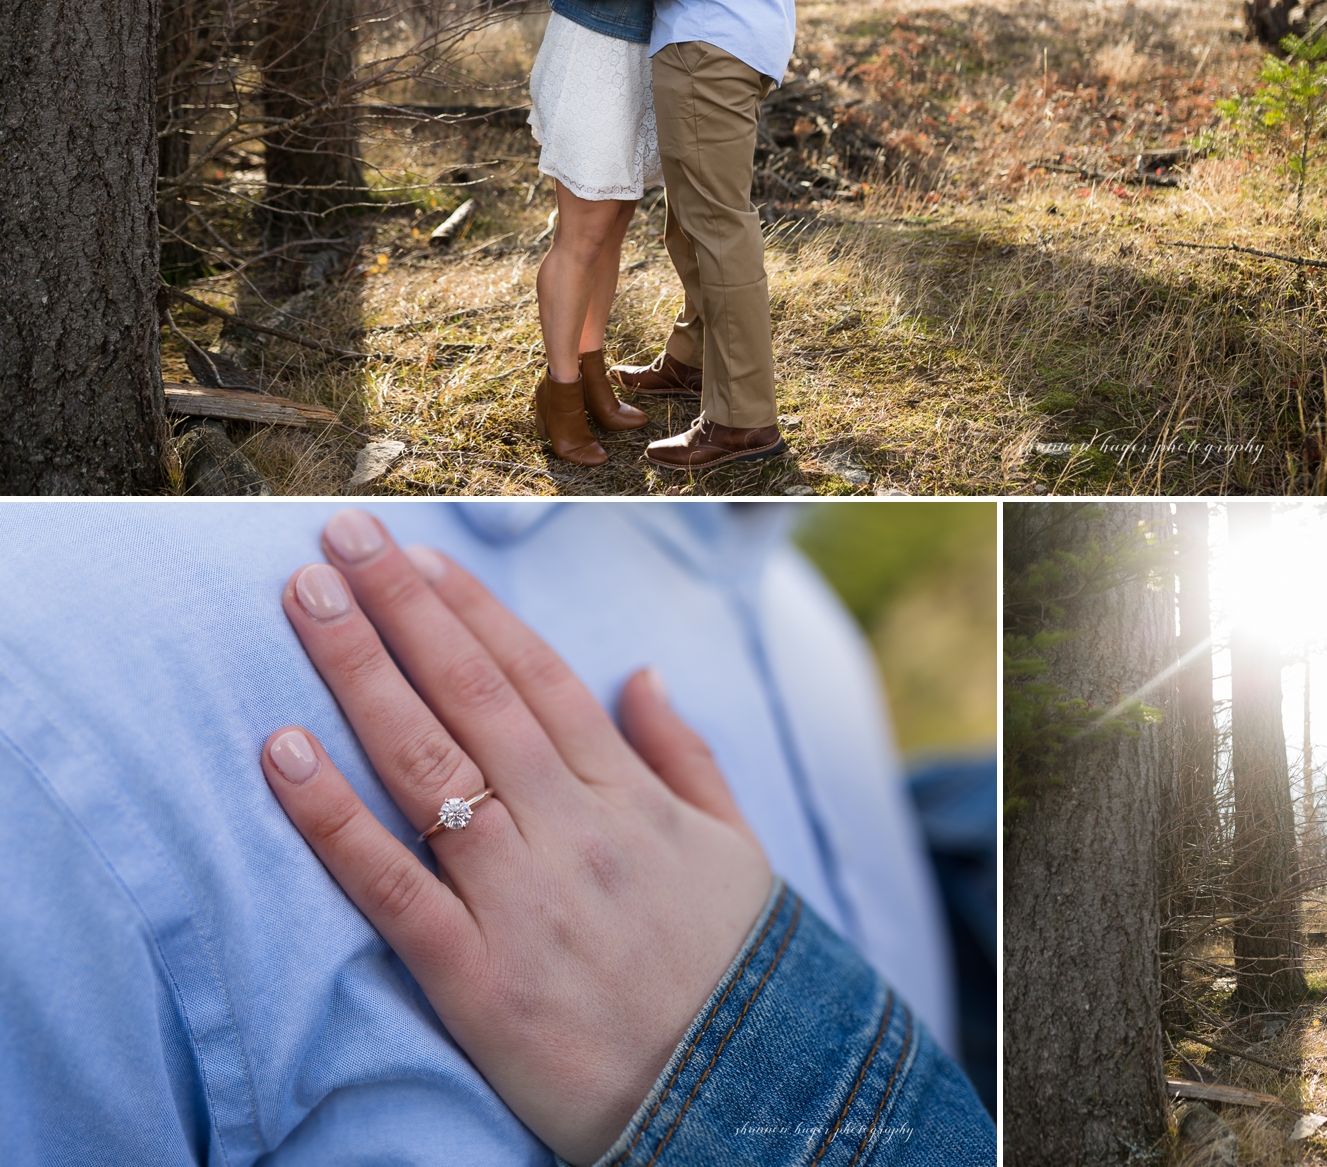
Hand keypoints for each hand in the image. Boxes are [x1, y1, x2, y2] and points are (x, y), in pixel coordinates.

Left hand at [261, 511, 771, 1165]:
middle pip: (471, 694)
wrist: (737, 1096)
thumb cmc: (731, 970)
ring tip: (304, 599)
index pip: (537, 676)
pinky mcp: (472, 977)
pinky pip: (388, 883)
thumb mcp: (736, 848)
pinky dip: (330, 814)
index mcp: (629, 797)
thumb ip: (684, 755)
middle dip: (400, 607)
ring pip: (425, 762)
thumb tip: (639, 672)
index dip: (471, 609)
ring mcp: (519, 898)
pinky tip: (281, 748)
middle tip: (339, 538)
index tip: (418, 554)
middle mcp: (571, 829)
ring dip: (358, 671)